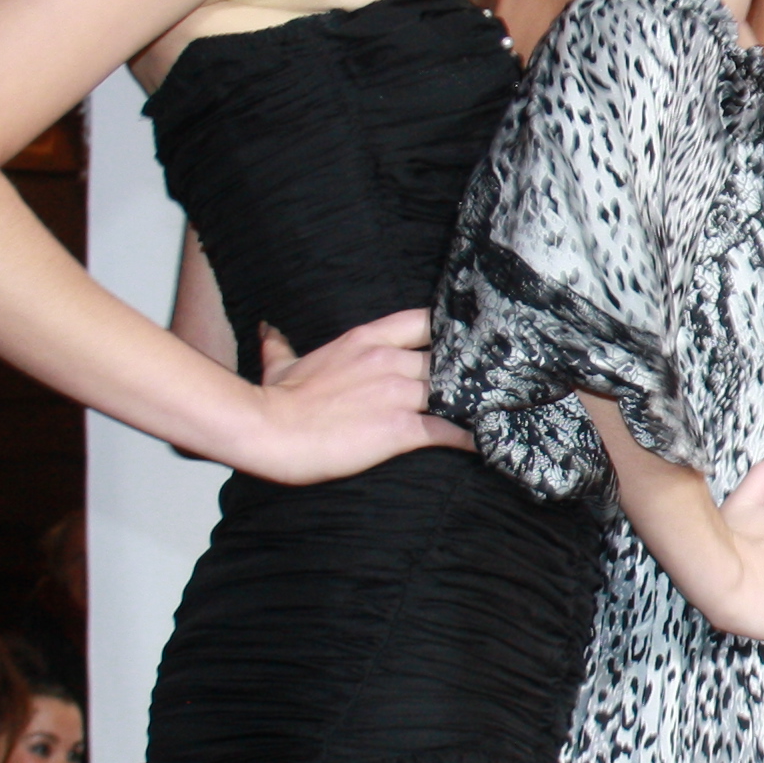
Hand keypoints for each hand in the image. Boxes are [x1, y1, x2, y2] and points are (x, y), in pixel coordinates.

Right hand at [237, 312, 471, 483]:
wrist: (268, 430)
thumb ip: (280, 345)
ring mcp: (398, 393)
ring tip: (496, 410)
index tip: (465, 341)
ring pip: (456, 391)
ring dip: (475, 402)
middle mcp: (389, 360)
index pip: (425, 320)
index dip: (450, 330)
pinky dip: (470, 438)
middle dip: (468, 372)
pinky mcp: (401, 428)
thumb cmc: (275, 400)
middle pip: (449, 359)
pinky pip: (450, 431)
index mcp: (366, 339)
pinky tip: (486, 442)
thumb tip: (267, 330)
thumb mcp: (280, 365)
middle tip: (490, 382)